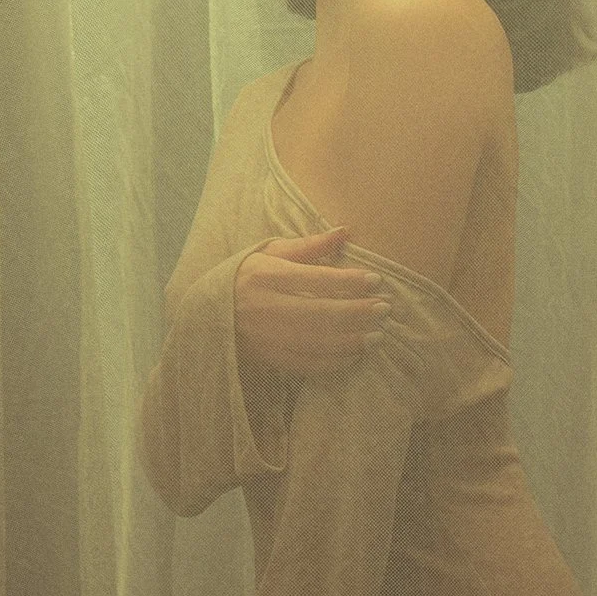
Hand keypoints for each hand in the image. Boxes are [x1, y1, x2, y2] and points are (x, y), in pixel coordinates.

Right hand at [233, 225, 392, 375]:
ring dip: (352, 341)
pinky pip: (307, 364)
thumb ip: (309, 246)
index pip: (315, 279)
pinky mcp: (268, 358)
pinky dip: (334, 362)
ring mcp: (266, 337)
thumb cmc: (248, 277)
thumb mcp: (270, 253)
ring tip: (377, 335)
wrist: (211, 313)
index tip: (376, 280)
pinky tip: (355, 355)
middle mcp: (265, 307)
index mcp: (266, 276)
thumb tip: (345, 231)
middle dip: (357, 312)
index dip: (349, 281)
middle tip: (385, 309)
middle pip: (320, 313)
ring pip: (316, 343)